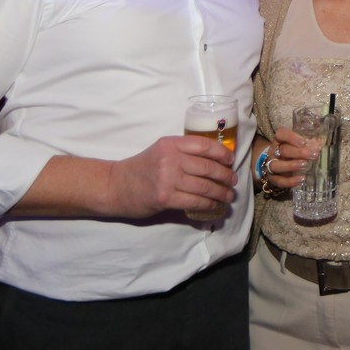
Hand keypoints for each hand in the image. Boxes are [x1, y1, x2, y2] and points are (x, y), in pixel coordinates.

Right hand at [106, 135, 236, 217]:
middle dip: (225, 176)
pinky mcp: (165, 197)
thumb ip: (184, 154)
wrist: (116, 186)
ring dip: (221, 192)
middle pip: (208, 167)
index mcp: (171, 143)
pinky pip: (195, 201)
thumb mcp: (162, 152)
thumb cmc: (142, 169)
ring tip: (229, 196)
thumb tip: (216, 163)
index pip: (204, 145)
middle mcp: (171, 158)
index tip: (231, 161)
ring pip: (204, 186)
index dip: (222, 153)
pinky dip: (209, 204)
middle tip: (233, 181)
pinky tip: (215, 206)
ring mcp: (168, 178)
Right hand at [262, 126, 318, 190]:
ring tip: (305, 165)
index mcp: (279, 140)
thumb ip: (309, 143)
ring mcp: (271, 165)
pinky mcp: (273, 178)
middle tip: (313, 155)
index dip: (291, 137)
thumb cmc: (292, 151)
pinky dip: (290, 181)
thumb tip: (320, 144)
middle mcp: (274, 152)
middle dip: (298, 153)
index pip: (281, 134)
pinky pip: (279, 181)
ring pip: (277, 165)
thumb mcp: (298, 145)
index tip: (304, 142)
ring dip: (291, 165)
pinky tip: (302, 179)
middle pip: (283, 150)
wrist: (279, 165)